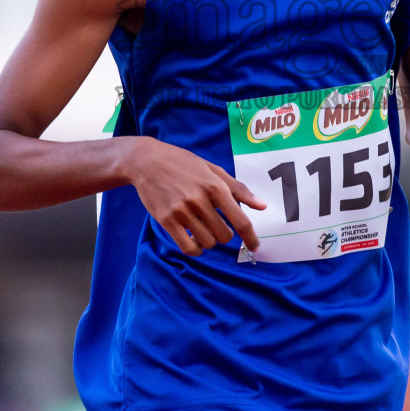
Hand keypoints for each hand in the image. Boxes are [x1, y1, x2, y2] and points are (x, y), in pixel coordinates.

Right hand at [127, 137, 266, 255]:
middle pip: (224, 235)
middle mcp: (199, 199)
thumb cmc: (184, 164)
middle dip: (225, 235)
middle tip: (218, 226)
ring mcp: (181, 211)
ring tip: (203, 228)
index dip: (251, 238)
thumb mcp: (213, 170)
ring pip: (207, 242)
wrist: (147, 161)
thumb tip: (262, 206)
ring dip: (209, 240)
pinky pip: (187, 247)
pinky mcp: (166, 220)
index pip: (240, 220)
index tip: (255, 247)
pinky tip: (194, 240)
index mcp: (215, 186)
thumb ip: (238, 189)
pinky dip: (195, 249)